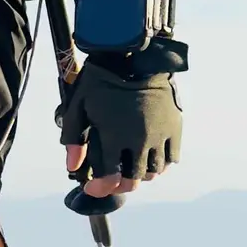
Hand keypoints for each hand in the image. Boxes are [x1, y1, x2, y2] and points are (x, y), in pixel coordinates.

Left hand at [58, 48, 185, 202]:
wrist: (135, 57)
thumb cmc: (102, 80)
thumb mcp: (80, 105)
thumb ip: (73, 138)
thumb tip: (72, 166)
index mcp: (115, 137)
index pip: (110, 178)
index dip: (100, 188)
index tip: (92, 187)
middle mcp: (139, 141)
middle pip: (134, 179)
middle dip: (121, 185)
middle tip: (113, 180)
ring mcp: (159, 135)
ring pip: (155, 172)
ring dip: (142, 175)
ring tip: (132, 169)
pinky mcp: (175, 127)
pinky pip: (172, 158)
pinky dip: (161, 164)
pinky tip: (151, 158)